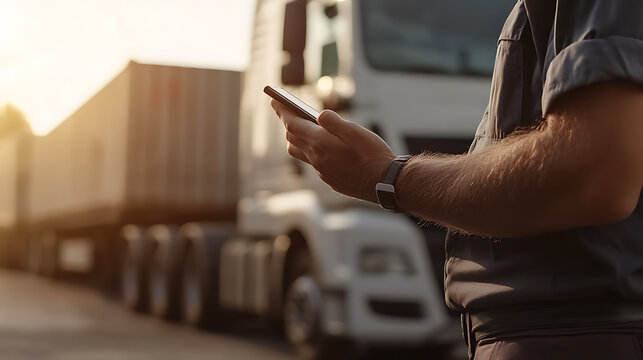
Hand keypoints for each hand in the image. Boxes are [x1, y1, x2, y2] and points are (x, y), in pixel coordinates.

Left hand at [270, 99, 394, 202]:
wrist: (384, 183)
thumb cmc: (372, 155)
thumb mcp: (355, 131)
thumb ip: (333, 122)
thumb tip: (319, 115)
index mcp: (320, 143)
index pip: (292, 124)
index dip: (282, 111)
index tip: (274, 100)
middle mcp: (316, 158)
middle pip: (293, 137)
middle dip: (287, 122)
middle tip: (285, 111)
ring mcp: (322, 171)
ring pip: (300, 152)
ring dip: (296, 138)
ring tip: (300, 128)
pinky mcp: (330, 179)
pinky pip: (314, 163)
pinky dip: (312, 151)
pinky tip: (322, 148)